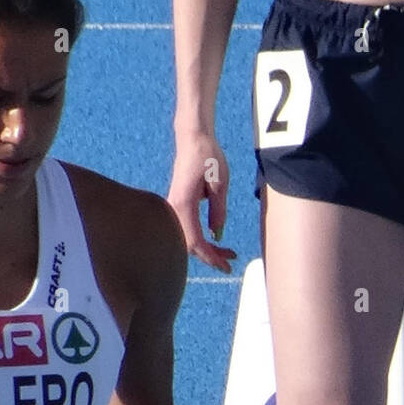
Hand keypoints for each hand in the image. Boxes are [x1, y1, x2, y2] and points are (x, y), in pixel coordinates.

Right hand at [167, 132, 236, 273]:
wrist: (193, 139)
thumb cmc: (207, 157)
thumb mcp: (220, 184)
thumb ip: (218, 211)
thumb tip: (216, 236)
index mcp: (183, 204)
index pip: (195, 242)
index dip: (211, 257)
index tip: (227, 265)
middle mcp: (174, 208)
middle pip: (189, 244)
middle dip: (210, 256)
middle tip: (230, 260)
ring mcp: (173, 207)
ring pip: (187, 237)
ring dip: (206, 248)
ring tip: (227, 251)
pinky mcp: (177, 204)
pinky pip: (186, 228)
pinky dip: (200, 237)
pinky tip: (214, 239)